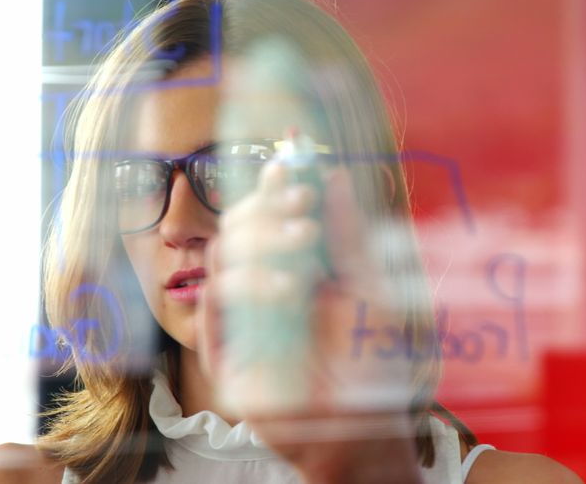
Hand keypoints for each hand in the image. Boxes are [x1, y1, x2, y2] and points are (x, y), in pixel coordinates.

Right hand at [200, 164, 423, 483]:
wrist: (361, 429)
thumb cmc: (371, 364)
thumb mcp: (370, 288)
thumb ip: (349, 234)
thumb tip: (334, 173)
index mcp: (294, 266)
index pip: (270, 214)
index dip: (275, 183)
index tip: (288, 155)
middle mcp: (262, 286)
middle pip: (239, 226)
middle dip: (266, 206)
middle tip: (301, 201)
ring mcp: (240, 318)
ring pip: (222, 256)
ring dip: (261, 241)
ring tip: (303, 244)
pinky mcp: (224, 353)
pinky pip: (214, 307)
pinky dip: (247, 286)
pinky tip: (288, 290)